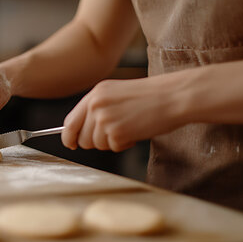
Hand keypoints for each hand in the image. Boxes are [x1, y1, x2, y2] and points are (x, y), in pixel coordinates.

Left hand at [61, 76, 187, 151]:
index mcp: (95, 94)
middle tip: (114, 135)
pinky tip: (136, 131)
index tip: (71, 143)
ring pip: (97, 145)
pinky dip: (125, 145)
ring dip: (112, 142)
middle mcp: (96, 105)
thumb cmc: (150, 96)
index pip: (70, 121)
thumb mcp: (116, 94)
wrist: (173, 96)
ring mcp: (105, 119)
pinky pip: (114, 148)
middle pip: (82, 138)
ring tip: (129, 128)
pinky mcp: (117, 132)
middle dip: (95, 142)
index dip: (69, 136)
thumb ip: (98, 108)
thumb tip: (82, 130)